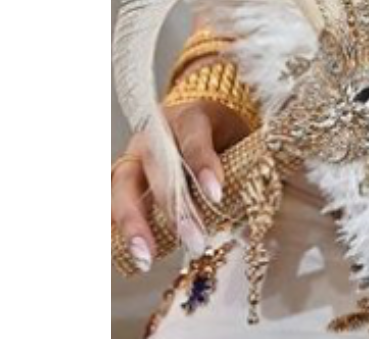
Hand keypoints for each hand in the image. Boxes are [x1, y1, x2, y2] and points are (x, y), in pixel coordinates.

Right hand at [110, 58, 254, 271]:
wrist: (195, 110)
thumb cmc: (221, 130)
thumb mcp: (235, 135)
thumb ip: (240, 161)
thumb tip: (258, 198)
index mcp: (189, 115)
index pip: (194, 138)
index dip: (203, 165)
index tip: (217, 195)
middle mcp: (154, 132)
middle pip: (156, 166)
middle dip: (173, 207)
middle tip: (193, 241)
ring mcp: (132, 152)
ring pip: (122, 183)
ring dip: (133, 223)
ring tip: (146, 259)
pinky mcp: (121, 172)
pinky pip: (110, 197)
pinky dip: (113, 224)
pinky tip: (122, 251)